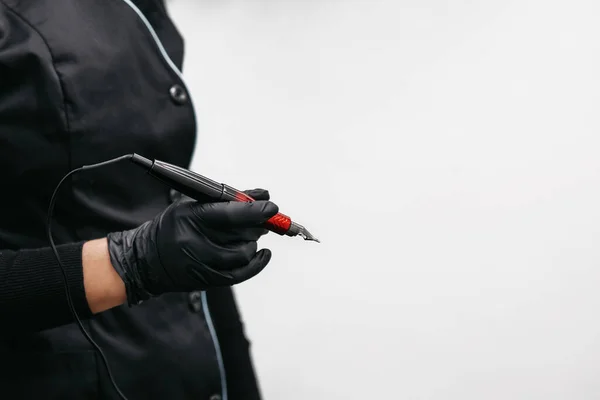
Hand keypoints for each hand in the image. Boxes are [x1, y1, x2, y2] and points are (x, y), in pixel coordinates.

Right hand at [106, 189, 277, 304]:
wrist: (146, 260)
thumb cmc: (172, 227)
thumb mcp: (192, 206)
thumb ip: (227, 201)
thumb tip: (262, 196)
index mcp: (191, 218)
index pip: (230, 214)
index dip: (255, 210)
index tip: (272, 207)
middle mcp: (196, 243)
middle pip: (240, 235)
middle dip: (257, 225)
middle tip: (263, 218)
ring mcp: (202, 264)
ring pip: (243, 254)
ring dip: (253, 242)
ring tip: (251, 234)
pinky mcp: (207, 281)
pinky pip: (241, 274)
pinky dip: (256, 263)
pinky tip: (263, 253)